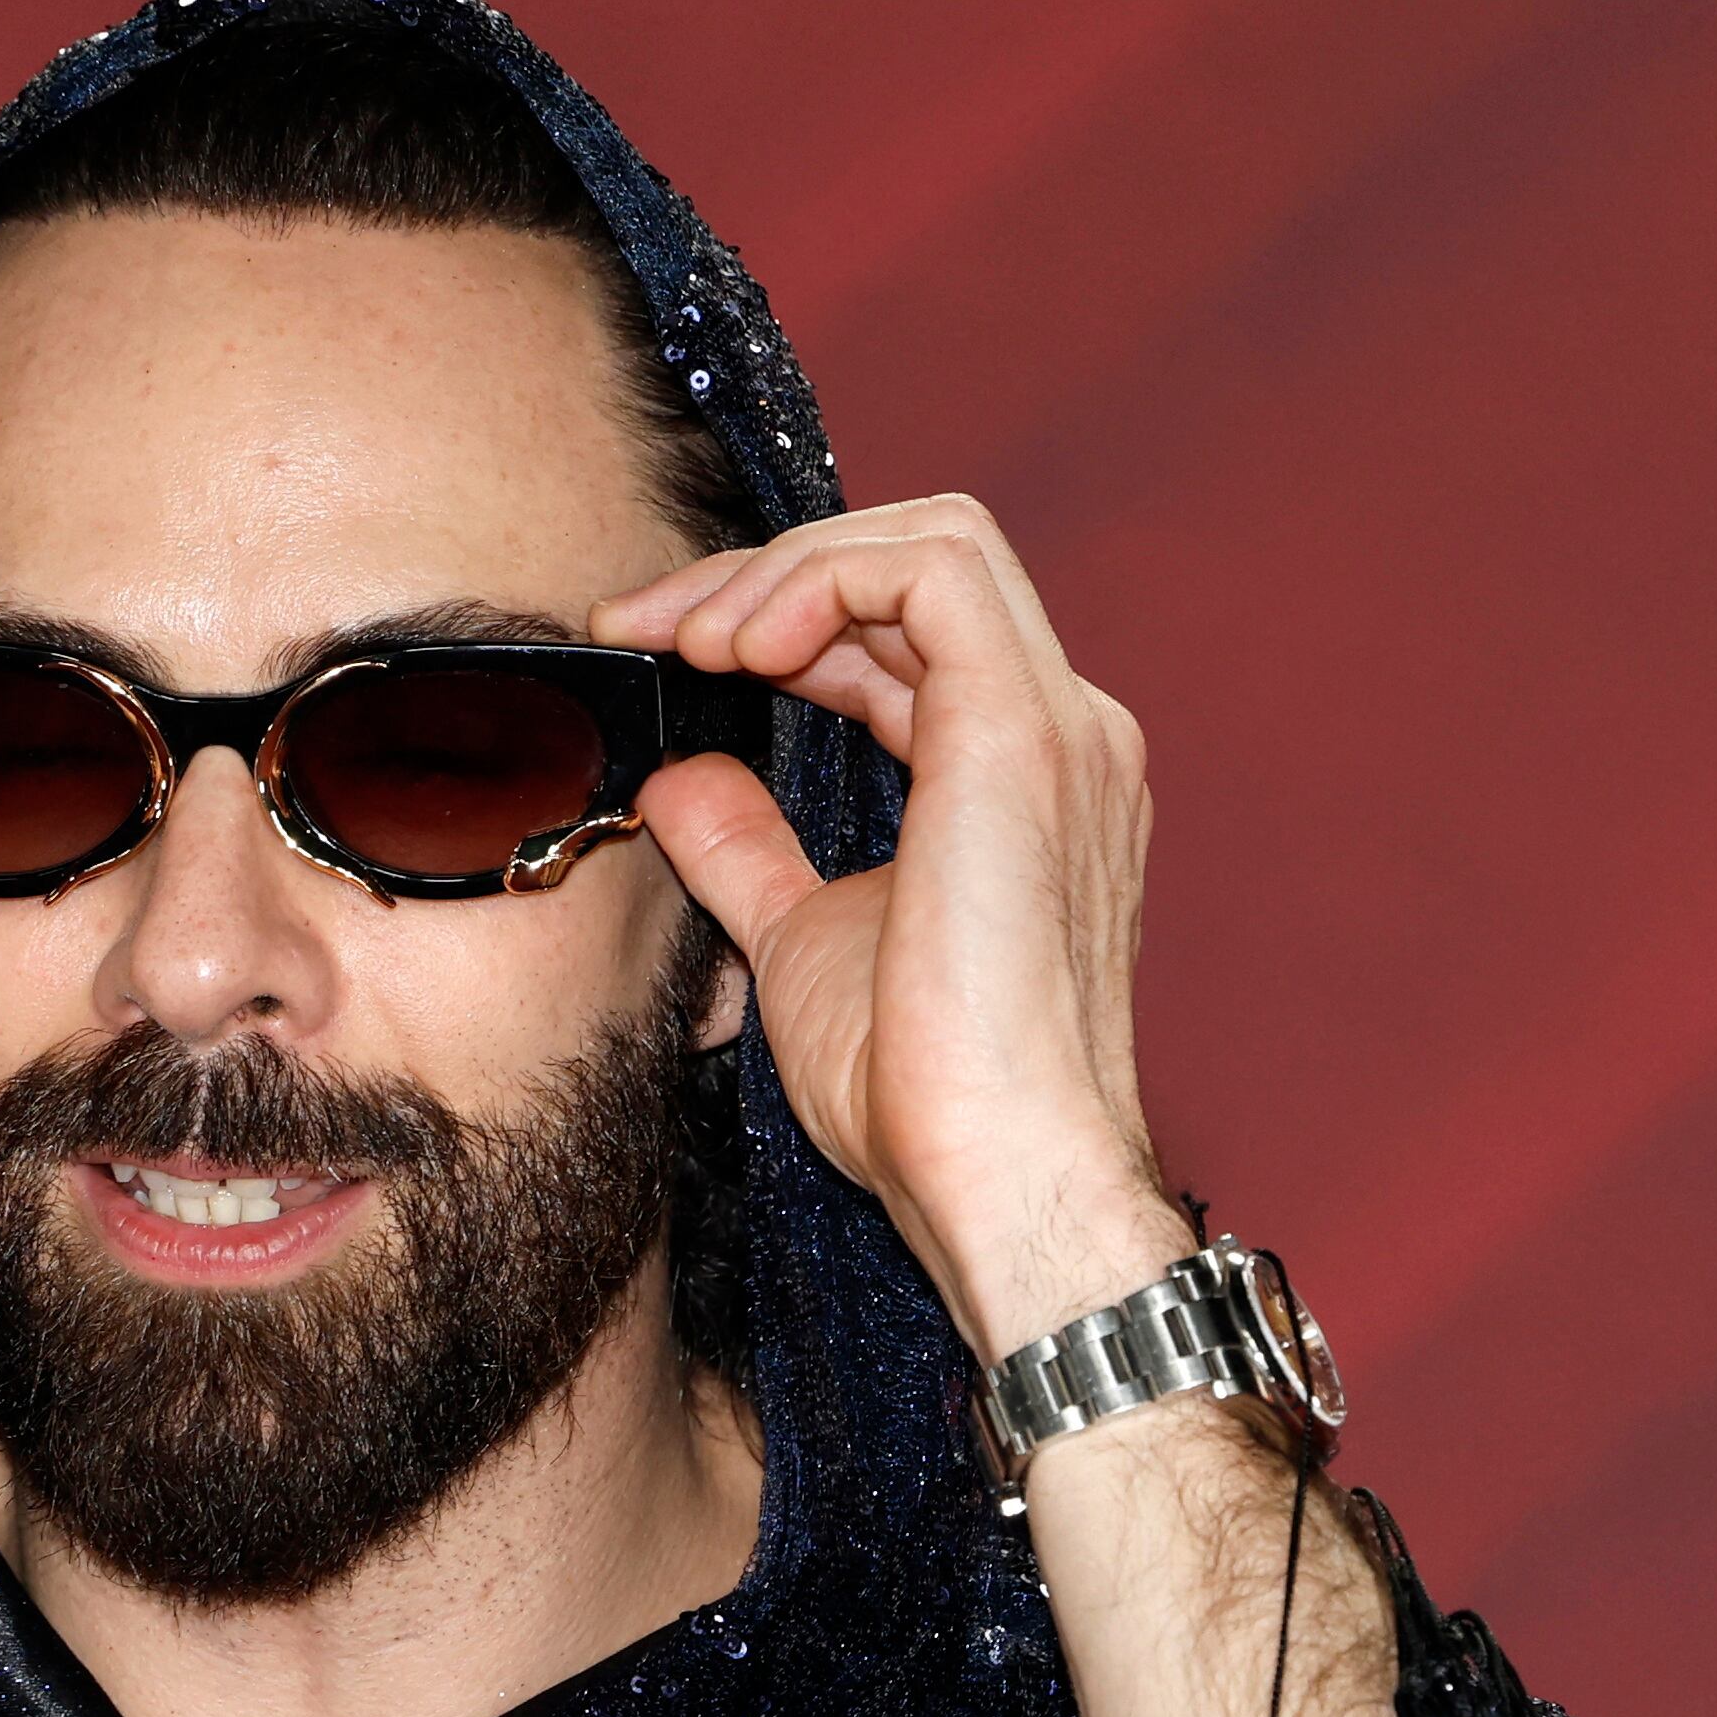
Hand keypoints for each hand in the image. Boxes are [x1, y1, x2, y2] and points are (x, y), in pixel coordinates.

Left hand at [595, 494, 1190, 1355]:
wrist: (994, 1173)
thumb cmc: (920, 1094)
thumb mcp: (802, 944)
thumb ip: (751, 851)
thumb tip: (681, 782)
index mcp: (1021, 782)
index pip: (909, 638)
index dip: (784, 620)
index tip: (665, 656)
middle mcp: (1064, 738)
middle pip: (921, 566)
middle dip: (772, 573)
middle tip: (653, 628)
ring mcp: (1059, 731)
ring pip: (936, 542)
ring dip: (793, 566)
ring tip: (693, 637)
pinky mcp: (1024, 738)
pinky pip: (932, 573)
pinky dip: (824, 580)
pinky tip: (741, 645)